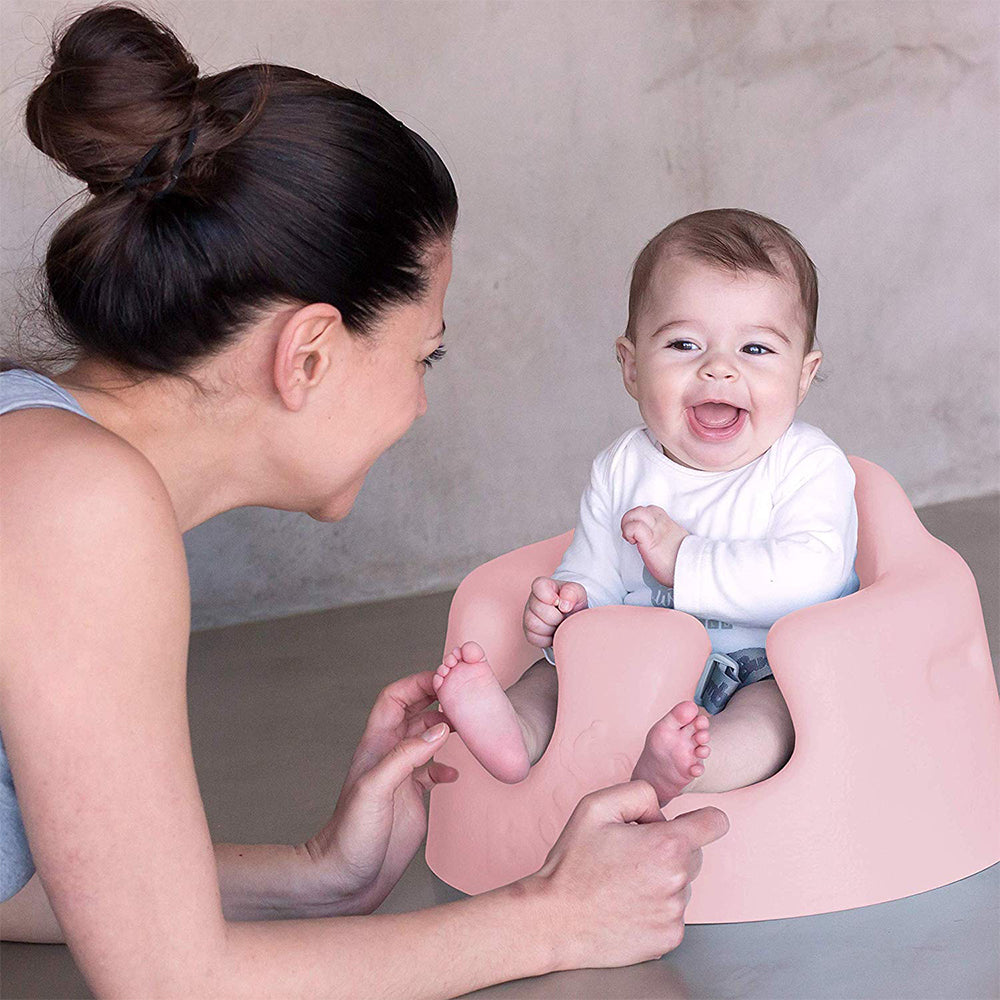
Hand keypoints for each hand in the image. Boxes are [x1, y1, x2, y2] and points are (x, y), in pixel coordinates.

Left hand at [301, 671, 458, 913]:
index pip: (395, 699)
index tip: (444, 677)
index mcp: (375, 746)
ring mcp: (400, 777)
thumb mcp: (375, 790)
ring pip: (425, 739)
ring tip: (467, 726)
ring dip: (445, 729)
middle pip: (414, 713)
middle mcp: (388, 756)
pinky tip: (454, 776)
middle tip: (463, 693)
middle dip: (437, 698)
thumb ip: (406, 757)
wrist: (345, 879)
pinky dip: (446, 767)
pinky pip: (432, 771)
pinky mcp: (411, 798)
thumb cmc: (349, 837)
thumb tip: (440, 729)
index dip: (417, 683)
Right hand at [522, 576, 587, 647]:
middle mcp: (532, 600)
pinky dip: (547, 639)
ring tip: (559, 624)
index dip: (550, 596)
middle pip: (538, 609)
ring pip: (534, 624)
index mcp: (543, 586)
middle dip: (555, 615)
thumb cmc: (573, 602)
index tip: (559, 602)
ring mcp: (528, 616)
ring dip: (551, 627)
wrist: (572, 618)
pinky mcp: (529, 632)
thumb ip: (572, 592)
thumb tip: (564, 605)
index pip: (539, 586)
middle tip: (564, 615)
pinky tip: (554, 632)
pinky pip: (534, 638)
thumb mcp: (578, 593)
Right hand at [529, 781, 727, 969]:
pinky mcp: (669, 939)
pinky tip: (627, 907)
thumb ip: (639, 793)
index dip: (704, 818)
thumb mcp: (596, 806)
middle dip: (670, 849)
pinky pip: (673, 913)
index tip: (693, 824)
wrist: (555, 920)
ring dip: (661, 880)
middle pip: (695, 855)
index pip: (715, 823)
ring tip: (623, 884)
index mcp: (666, 845)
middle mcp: (678, 880)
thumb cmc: (573, 864)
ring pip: (682, 885)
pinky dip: (655, 908)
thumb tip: (662, 811)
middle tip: (631, 855)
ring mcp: (675, 914)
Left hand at [621, 505, 688, 586]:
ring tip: (630, 537)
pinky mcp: (650, 540)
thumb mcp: (675, 544)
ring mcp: (656, 531)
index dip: (640, 519)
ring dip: (627, 523)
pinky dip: (629, 531)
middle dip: (630, 519)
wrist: (692, 569)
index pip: (651, 511)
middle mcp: (661, 524)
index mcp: (667, 525)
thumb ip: (666, 539)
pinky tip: (633, 542)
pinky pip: (635, 527)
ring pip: (637, 512)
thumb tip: (659, 544)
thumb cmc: (682, 562)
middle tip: (630, 535)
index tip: (638, 534)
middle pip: (642, 508)